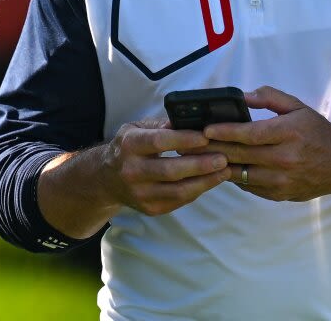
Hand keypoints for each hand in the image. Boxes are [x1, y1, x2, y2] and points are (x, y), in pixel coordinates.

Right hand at [96, 117, 232, 216]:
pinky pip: (179, 201)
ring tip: (224, 171)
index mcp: (129, 145)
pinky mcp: (150, 209)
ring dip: (205, 181)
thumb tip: (190, 121)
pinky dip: (197, 190)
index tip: (206, 136)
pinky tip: (210, 181)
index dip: (185, 140)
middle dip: (200, 164)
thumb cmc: (128, 147)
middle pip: (171, 170)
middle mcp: (132, 171)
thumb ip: (161, 125)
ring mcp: (140, 193)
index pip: (159, 142)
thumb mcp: (137, 128)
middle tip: (222, 157)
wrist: (107, 179)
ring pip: (178, 190)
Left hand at [199, 86, 330, 201]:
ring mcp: (281, 180)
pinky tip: (220, 168)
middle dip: (212, 149)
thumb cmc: (316, 131)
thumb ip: (269, 98)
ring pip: (241, 174)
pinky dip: (233, 177)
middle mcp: (284, 159)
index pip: (250, 134)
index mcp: (288, 133)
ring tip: (198, 157)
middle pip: (240, 155)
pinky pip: (249, 186)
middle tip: (190, 143)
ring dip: (218, 166)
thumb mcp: (298, 107)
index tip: (205, 129)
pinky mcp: (279, 194)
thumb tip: (242, 96)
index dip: (225, 132)